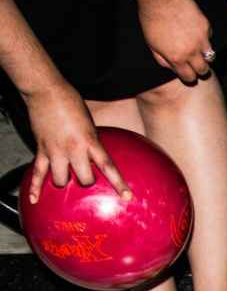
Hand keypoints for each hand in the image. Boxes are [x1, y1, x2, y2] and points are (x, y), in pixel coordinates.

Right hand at [24, 82, 130, 201]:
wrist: (46, 91)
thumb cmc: (71, 103)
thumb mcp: (90, 123)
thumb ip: (93, 141)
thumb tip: (97, 156)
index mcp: (89, 142)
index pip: (108, 167)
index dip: (118, 183)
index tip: (127, 197)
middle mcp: (73, 149)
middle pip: (85, 179)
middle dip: (88, 182)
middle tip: (88, 178)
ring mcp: (55, 151)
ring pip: (61, 180)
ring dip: (65, 182)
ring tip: (67, 178)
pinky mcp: (41, 150)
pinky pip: (38, 173)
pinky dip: (35, 187)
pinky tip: (35, 200)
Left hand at [136, 0, 214, 82]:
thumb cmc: (152, 20)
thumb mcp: (151, 45)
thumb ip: (162, 60)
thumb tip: (172, 68)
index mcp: (177, 58)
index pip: (189, 78)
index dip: (189, 77)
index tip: (188, 74)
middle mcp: (192, 52)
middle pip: (204, 70)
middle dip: (200, 69)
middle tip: (196, 65)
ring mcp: (201, 39)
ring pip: (211, 55)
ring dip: (205, 55)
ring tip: (197, 49)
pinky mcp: (206, 27)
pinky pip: (209, 37)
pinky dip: (203, 36)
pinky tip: (194, 29)